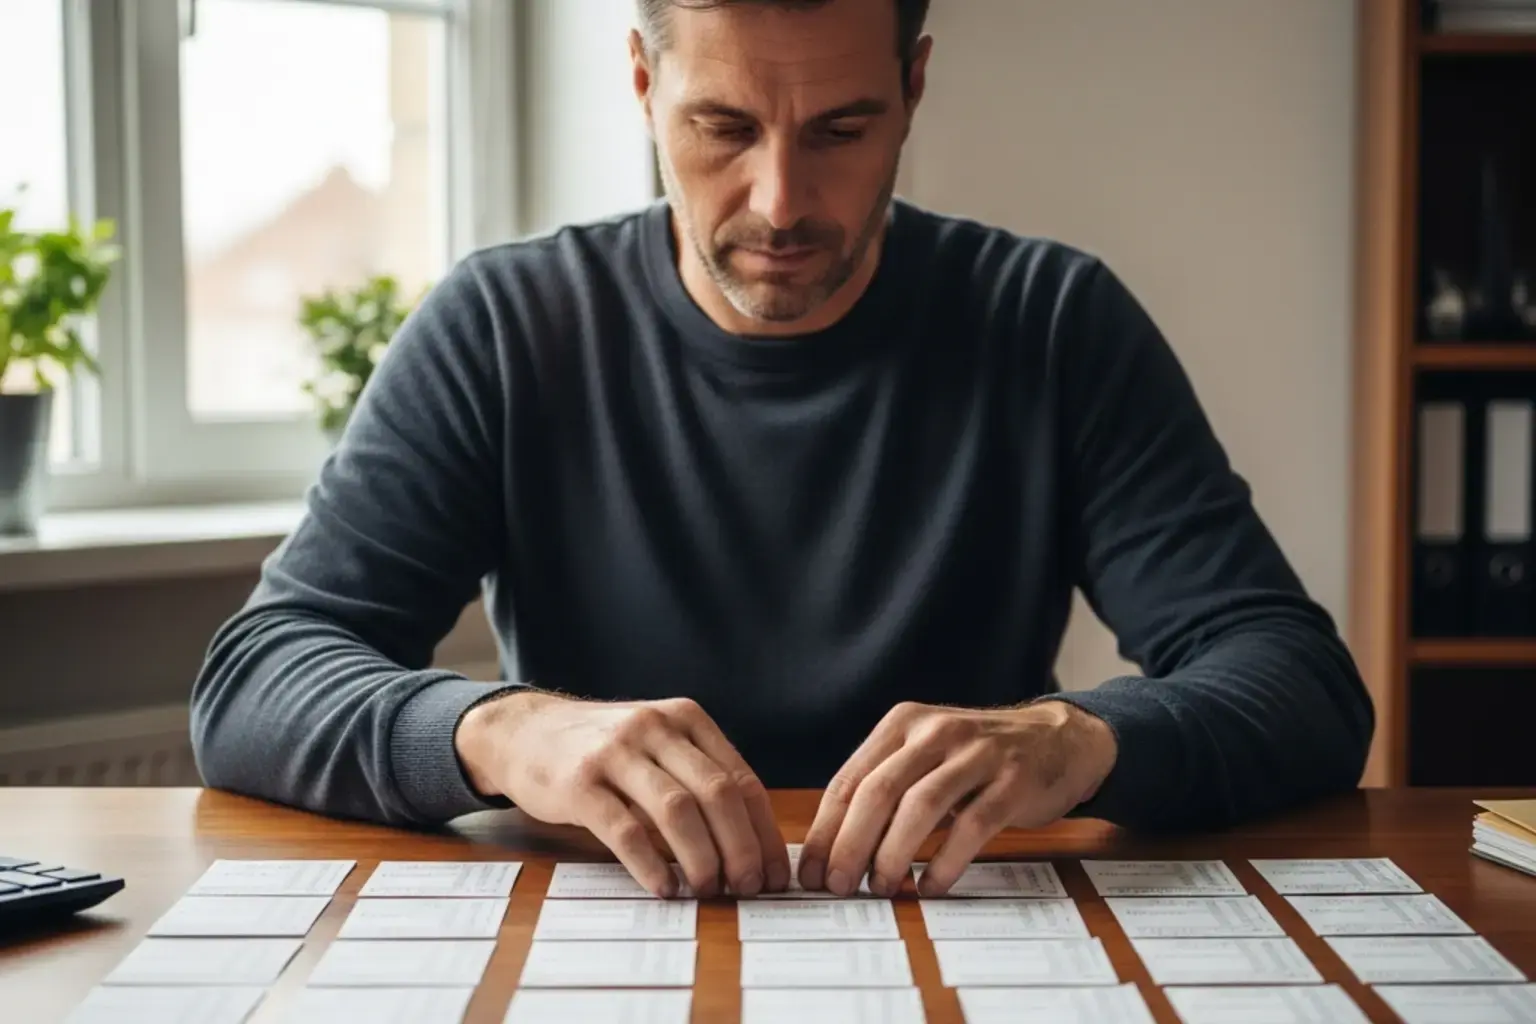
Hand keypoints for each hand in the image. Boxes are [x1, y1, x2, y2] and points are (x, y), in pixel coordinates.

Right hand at [455, 691, 790, 898]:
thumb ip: (699, 775)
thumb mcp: (658, 743)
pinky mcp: (578, 783)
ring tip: (708, 891)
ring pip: (677, 811)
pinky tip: (664, 888)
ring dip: (701, 859)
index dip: (764, 833)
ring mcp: (615, 752)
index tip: (773, 874)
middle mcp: (655, 728)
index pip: (742, 780)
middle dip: (741, 849)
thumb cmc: (604, 748)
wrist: (525, 730)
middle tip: (747, 889)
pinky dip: (650, 865)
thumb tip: (753, 843)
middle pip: (717, 794)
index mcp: (686, 719)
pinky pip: (624, 830)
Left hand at [798, 700, 1116, 897]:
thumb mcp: (926, 753)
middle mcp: (935, 732)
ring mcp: (977, 754)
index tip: (811, 872)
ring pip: (920, 807)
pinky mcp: (1013, 781)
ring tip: (881, 888)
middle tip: (839, 886)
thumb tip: (833, 848)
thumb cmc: (978, 758)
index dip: (825, 830)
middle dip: (850, 845)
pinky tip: (930, 886)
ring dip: (893, 855)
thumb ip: (886, 786)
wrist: (1059, 739)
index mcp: (903, 723)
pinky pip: (971, 827)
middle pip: (878, 792)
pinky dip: (945, 863)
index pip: (849, 780)